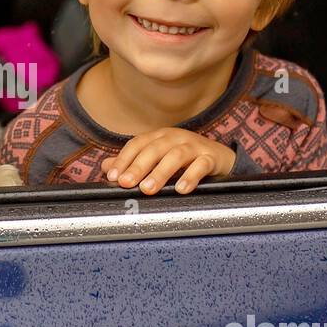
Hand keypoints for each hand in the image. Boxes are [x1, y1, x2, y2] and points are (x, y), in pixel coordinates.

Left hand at [102, 128, 235, 194]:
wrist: (221, 157)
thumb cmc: (185, 160)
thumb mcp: (158, 159)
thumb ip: (133, 163)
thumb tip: (106, 168)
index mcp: (159, 137)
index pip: (137, 144)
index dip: (124, 159)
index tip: (113, 177)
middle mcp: (175, 138)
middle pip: (153, 149)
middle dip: (138, 167)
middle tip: (126, 183)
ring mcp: (194, 146)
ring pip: (176, 156)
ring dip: (160, 172)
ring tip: (148, 189)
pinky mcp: (211, 157)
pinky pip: (201, 165)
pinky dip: (191, 176)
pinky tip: (181, 189)